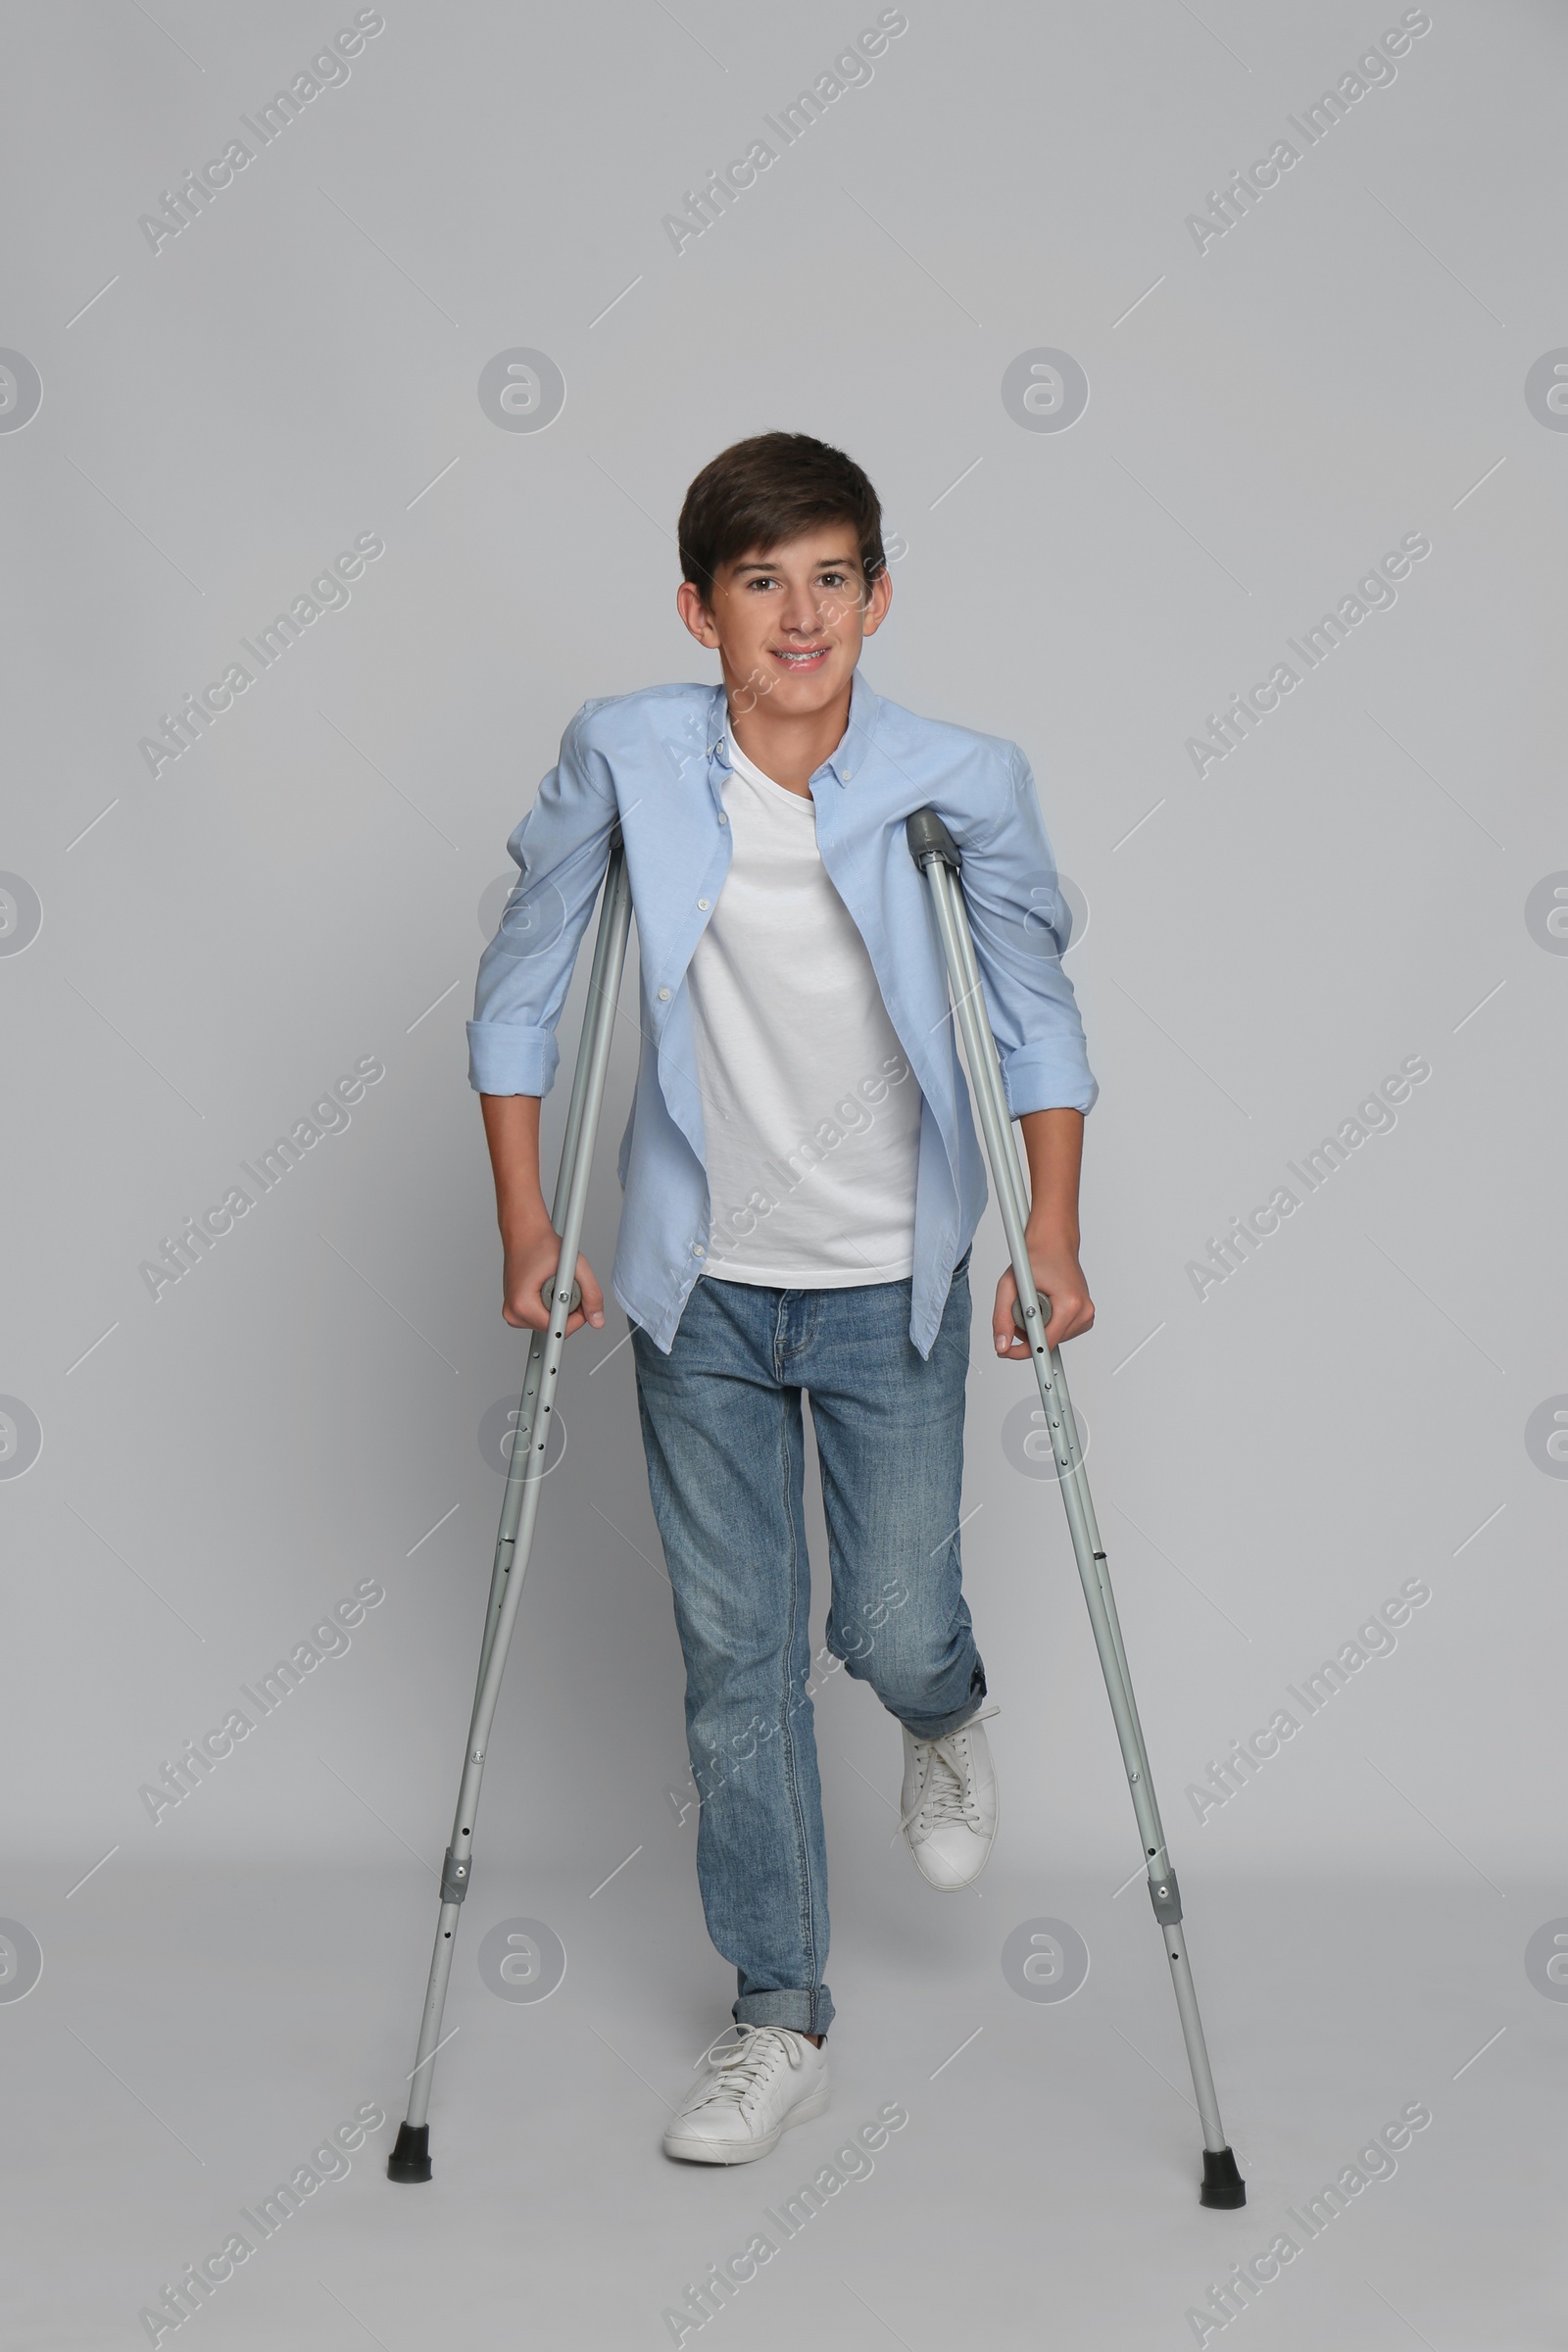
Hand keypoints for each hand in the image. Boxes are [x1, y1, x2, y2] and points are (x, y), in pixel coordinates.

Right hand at [500, 1220, 604, 1337]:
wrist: (525, 1234)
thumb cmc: (542, 1245)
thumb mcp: (575, 1267)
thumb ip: (591, 1294)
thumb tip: (597, 1319)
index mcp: (523, 1305)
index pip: (558, 1329)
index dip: (576, 1318)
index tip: (580, 1303)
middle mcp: (513, 1312)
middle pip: (554, 1328)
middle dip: (568, 1311)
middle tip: (568, 1286)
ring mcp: (512, 1312)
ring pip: (548, 1325)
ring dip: (559, 1308)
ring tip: (556, 1285)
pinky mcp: (515, 1310)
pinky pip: (540, 1318)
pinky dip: (550, 1306)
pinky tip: (549, 1289)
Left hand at [993, 1231, 1093, 1357]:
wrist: (1054, 1243)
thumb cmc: (1036, 1258)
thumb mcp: (1009, 1286)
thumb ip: (1002, 1318)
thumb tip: (1002, 1345)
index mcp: (1070, 1304)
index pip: (1045, 1343)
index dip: (1023, 1351)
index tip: (1009, 1353)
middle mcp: (1083, 1311)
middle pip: (1049, 1343)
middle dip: (1028, 1335)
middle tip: (1018, 1311)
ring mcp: (1087, 1315)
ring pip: (1055, 1340)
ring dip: (1038, 1331)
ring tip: (1032, 1307)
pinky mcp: (1086, 1316)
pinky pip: (1062, 1333)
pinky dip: (1048, 1326)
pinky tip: (1042, 1310)